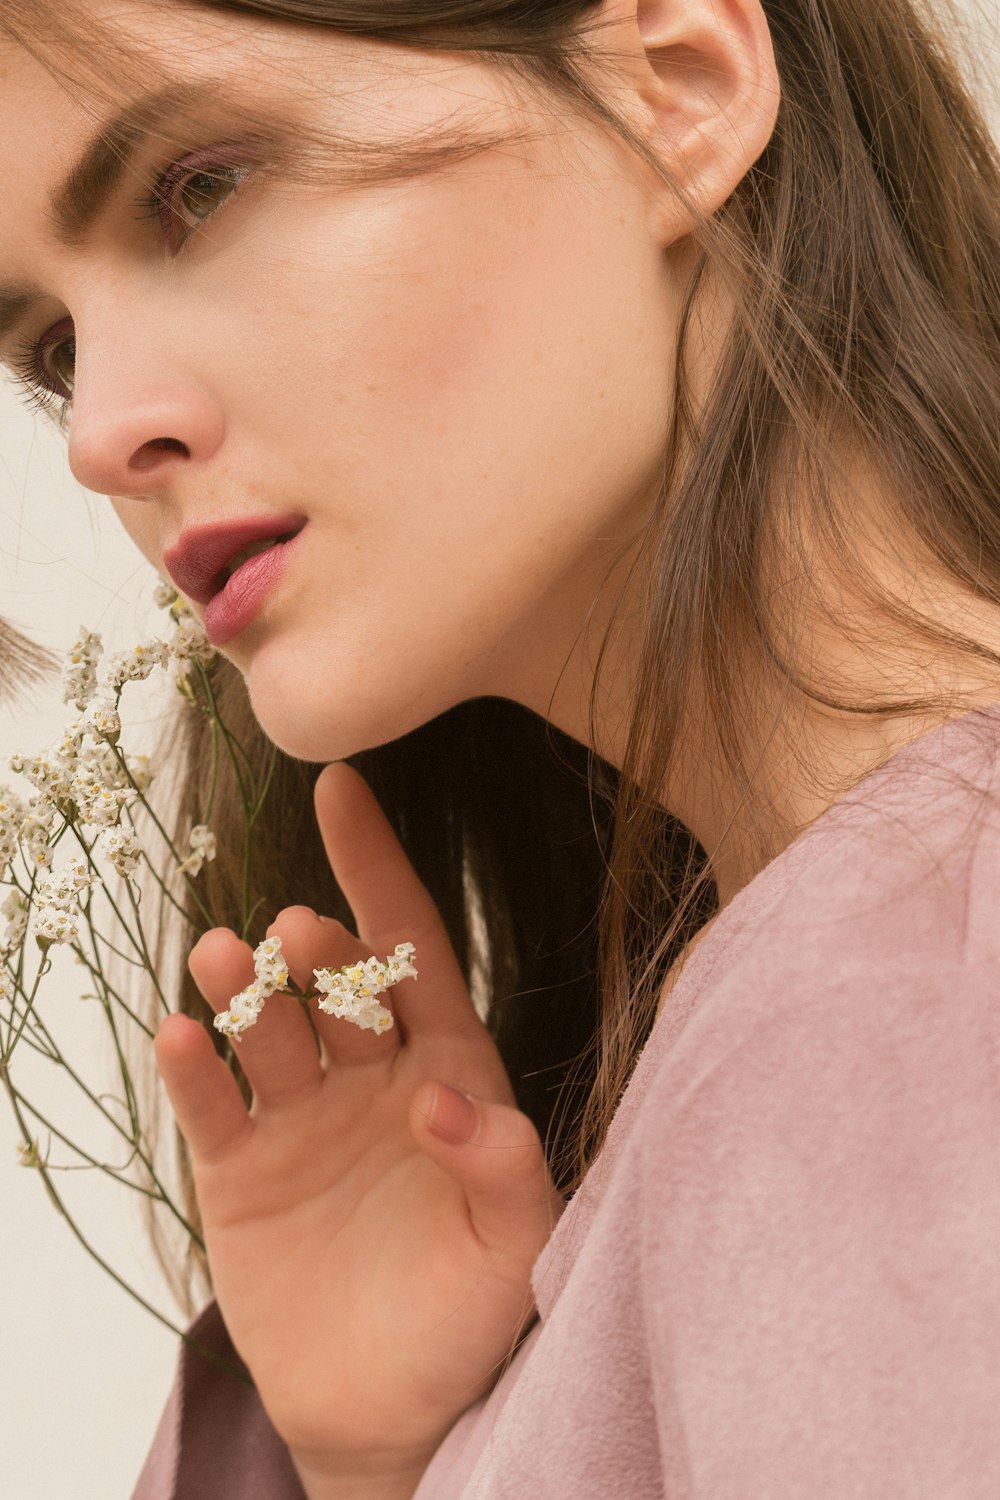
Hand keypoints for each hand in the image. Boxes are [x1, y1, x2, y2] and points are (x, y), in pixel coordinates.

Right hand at [155, 763, 561, 1491]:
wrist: (390, 1408)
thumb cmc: (470, 1313)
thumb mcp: (517, 1246)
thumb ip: (506, 1167)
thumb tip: (446, 1099)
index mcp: (450, 1068)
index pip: (415, 950)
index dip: (382, 869)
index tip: (345, 790)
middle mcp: (371, 1074)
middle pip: (339, 985)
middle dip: (323, 951)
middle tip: (304, 934)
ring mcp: (301, 1116)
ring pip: (268, 1029)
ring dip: (244, 990)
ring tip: (221, 958)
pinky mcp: (240, 1169)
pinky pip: (214, 1106)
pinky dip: (194, 1070)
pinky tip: (180, 1036)